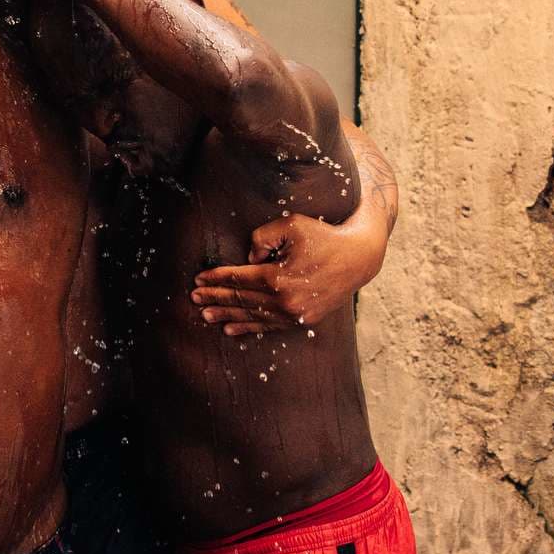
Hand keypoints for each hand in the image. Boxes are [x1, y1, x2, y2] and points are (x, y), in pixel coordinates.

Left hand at [191, 209, 383, 335]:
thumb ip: (260, 238)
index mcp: (277, 278)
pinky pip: (269, 326)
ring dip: (227, 316)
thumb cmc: (324, 236)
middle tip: (194, 299)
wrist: (358, 257)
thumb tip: (247, 261)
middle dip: (215, 298)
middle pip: (241, 300)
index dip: (216, 278)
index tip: (198, 279)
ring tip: (206, 316)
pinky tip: (232, 329)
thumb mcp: (290, 224)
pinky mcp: (303, 321)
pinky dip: (249, 328)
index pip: (238, 279)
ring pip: (252, 316)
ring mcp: (294, 315)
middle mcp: (284, 301)